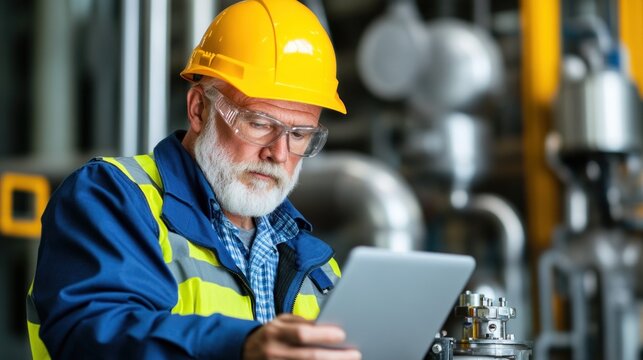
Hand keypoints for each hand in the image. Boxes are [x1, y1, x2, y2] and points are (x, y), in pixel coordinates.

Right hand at [242, 314, 361, 359]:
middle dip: (335, 356)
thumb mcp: (280, 322)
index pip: (302, 334)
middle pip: (309, 356)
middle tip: (354, 354)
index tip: (342, 334)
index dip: (323, 335)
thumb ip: (300, 323)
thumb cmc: (268, 335)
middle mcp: (275, 351)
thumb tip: (325, 324)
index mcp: (275, 332)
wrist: (245, 351)